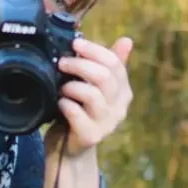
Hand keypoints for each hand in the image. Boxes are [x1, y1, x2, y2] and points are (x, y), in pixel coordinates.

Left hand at [52, 36, 134, 157]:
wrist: (70, 147)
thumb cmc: (82, 110)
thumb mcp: (96, 86)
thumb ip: (109, 64)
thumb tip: (127, 40)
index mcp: (123, 91)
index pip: (115, 64)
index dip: (94, 50)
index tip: (75, 44)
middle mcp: (119, 107)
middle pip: (104, 77)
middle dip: (80, 65)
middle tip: (62, 62)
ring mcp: (107, 124)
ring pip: (92, 95)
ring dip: (72, 86)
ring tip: (62, 87)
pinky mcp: (91, 136)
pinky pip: (77, 114)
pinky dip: (65, 105)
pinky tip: (60, 103)